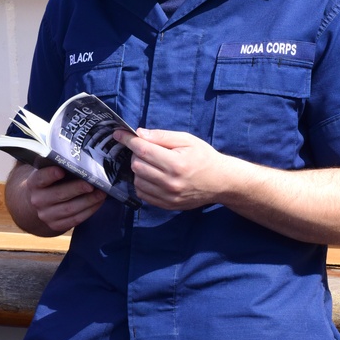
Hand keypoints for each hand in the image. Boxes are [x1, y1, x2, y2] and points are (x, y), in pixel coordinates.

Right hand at [10, 164, 106, 234]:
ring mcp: (46, 215)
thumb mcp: (47, 173)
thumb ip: (59, 168)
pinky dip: (89, 211)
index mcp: (34, 184)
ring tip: (101, 193)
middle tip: (92, 184)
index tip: (61, 171)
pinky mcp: (56, 225)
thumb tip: (82, 162)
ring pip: (69, 209)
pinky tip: (98, 202)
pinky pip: (75, 220)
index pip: (40, 178)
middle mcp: (38, 200)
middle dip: (77, 189)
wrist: (37, 203)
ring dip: (88, 201)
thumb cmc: (49, 182)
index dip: (50, 175)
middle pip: (59, 195)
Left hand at [114, 128, 230, 210]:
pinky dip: (142, 183)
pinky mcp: (167, 205)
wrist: (220, 182)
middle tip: (145, 149)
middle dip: (136, 154)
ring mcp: (168, 196)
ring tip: (150, 163)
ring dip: (138, 169)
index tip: (119, 134)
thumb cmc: (203, 157)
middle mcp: (170, 182)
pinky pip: (142, 193)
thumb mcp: (187, 140)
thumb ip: (162, 136)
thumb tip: (139, 133)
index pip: (143, 150)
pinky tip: (151, 176)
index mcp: (176, 163)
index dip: (128, 140)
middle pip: (137, 165)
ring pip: (137, 180)